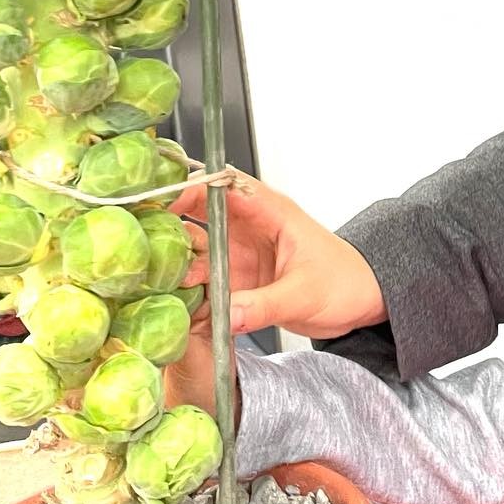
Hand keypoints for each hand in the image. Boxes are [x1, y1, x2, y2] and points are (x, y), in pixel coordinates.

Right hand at [172, 175, 387, 337]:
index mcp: (270, 213)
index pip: (224, 188)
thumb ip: (264, 304)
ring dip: (176, 263)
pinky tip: (170, 302)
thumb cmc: (345, 282)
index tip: (161, 205)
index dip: (191, 190)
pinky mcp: (238, 281)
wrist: (361, 302)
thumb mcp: (304, 294)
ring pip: (197, 250)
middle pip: (199, 216)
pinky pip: (205, 281)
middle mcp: (249, 229)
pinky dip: (188, 289)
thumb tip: (228, 315)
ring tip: (151, 280)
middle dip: (170, 226)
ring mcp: (240, 254)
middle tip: (142, 245)